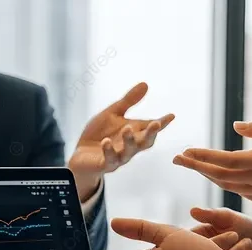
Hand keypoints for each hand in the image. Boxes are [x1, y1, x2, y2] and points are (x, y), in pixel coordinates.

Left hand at [69, 82, 174, 201]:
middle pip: (145, 142)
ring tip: (127, 128)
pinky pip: (109, 159)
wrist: (81, 155)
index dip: (162, 123)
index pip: (150, 128)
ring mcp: (118, 157)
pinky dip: (108, 150)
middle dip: (151, 134)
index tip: (171, 115)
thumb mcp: (113, 114)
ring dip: (129, 141)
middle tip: (156, 124)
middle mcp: (130, 146)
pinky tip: (106, 141)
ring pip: (128, 151)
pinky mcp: (105, 164)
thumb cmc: (99, 134)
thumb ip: (128, 101)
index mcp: (134, 133)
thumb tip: (145, 84)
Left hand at [173, 121, 251, 222]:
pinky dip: (224, 181)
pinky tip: (216, 173)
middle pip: (219, 175)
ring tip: (190, 164)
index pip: (225, 161)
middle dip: (195, 166)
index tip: (183, 152)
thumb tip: (236, 125)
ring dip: (207, 174)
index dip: (202, 158)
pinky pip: (239, 190)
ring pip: (226, 184)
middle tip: (175, 159)